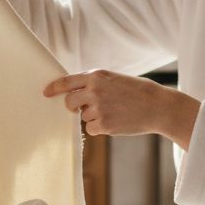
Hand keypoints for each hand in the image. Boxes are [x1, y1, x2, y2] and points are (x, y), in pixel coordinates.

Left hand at [43, 70, 200, 148]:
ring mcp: (99, 108)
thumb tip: (76, 93)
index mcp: (97, 76)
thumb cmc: (138, 92)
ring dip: (93, 117)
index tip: (46, 93)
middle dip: (73, 106)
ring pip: (83, 117)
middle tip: (81, 108)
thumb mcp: (115, 79)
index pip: (67, 81)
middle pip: (69, 102)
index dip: (54, 88)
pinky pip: (91, 128)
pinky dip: (100, 128)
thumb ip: (95, 83)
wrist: (158, 106)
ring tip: (114, 112)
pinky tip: (116, 122)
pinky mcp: (104, 124)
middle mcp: (94, 90)